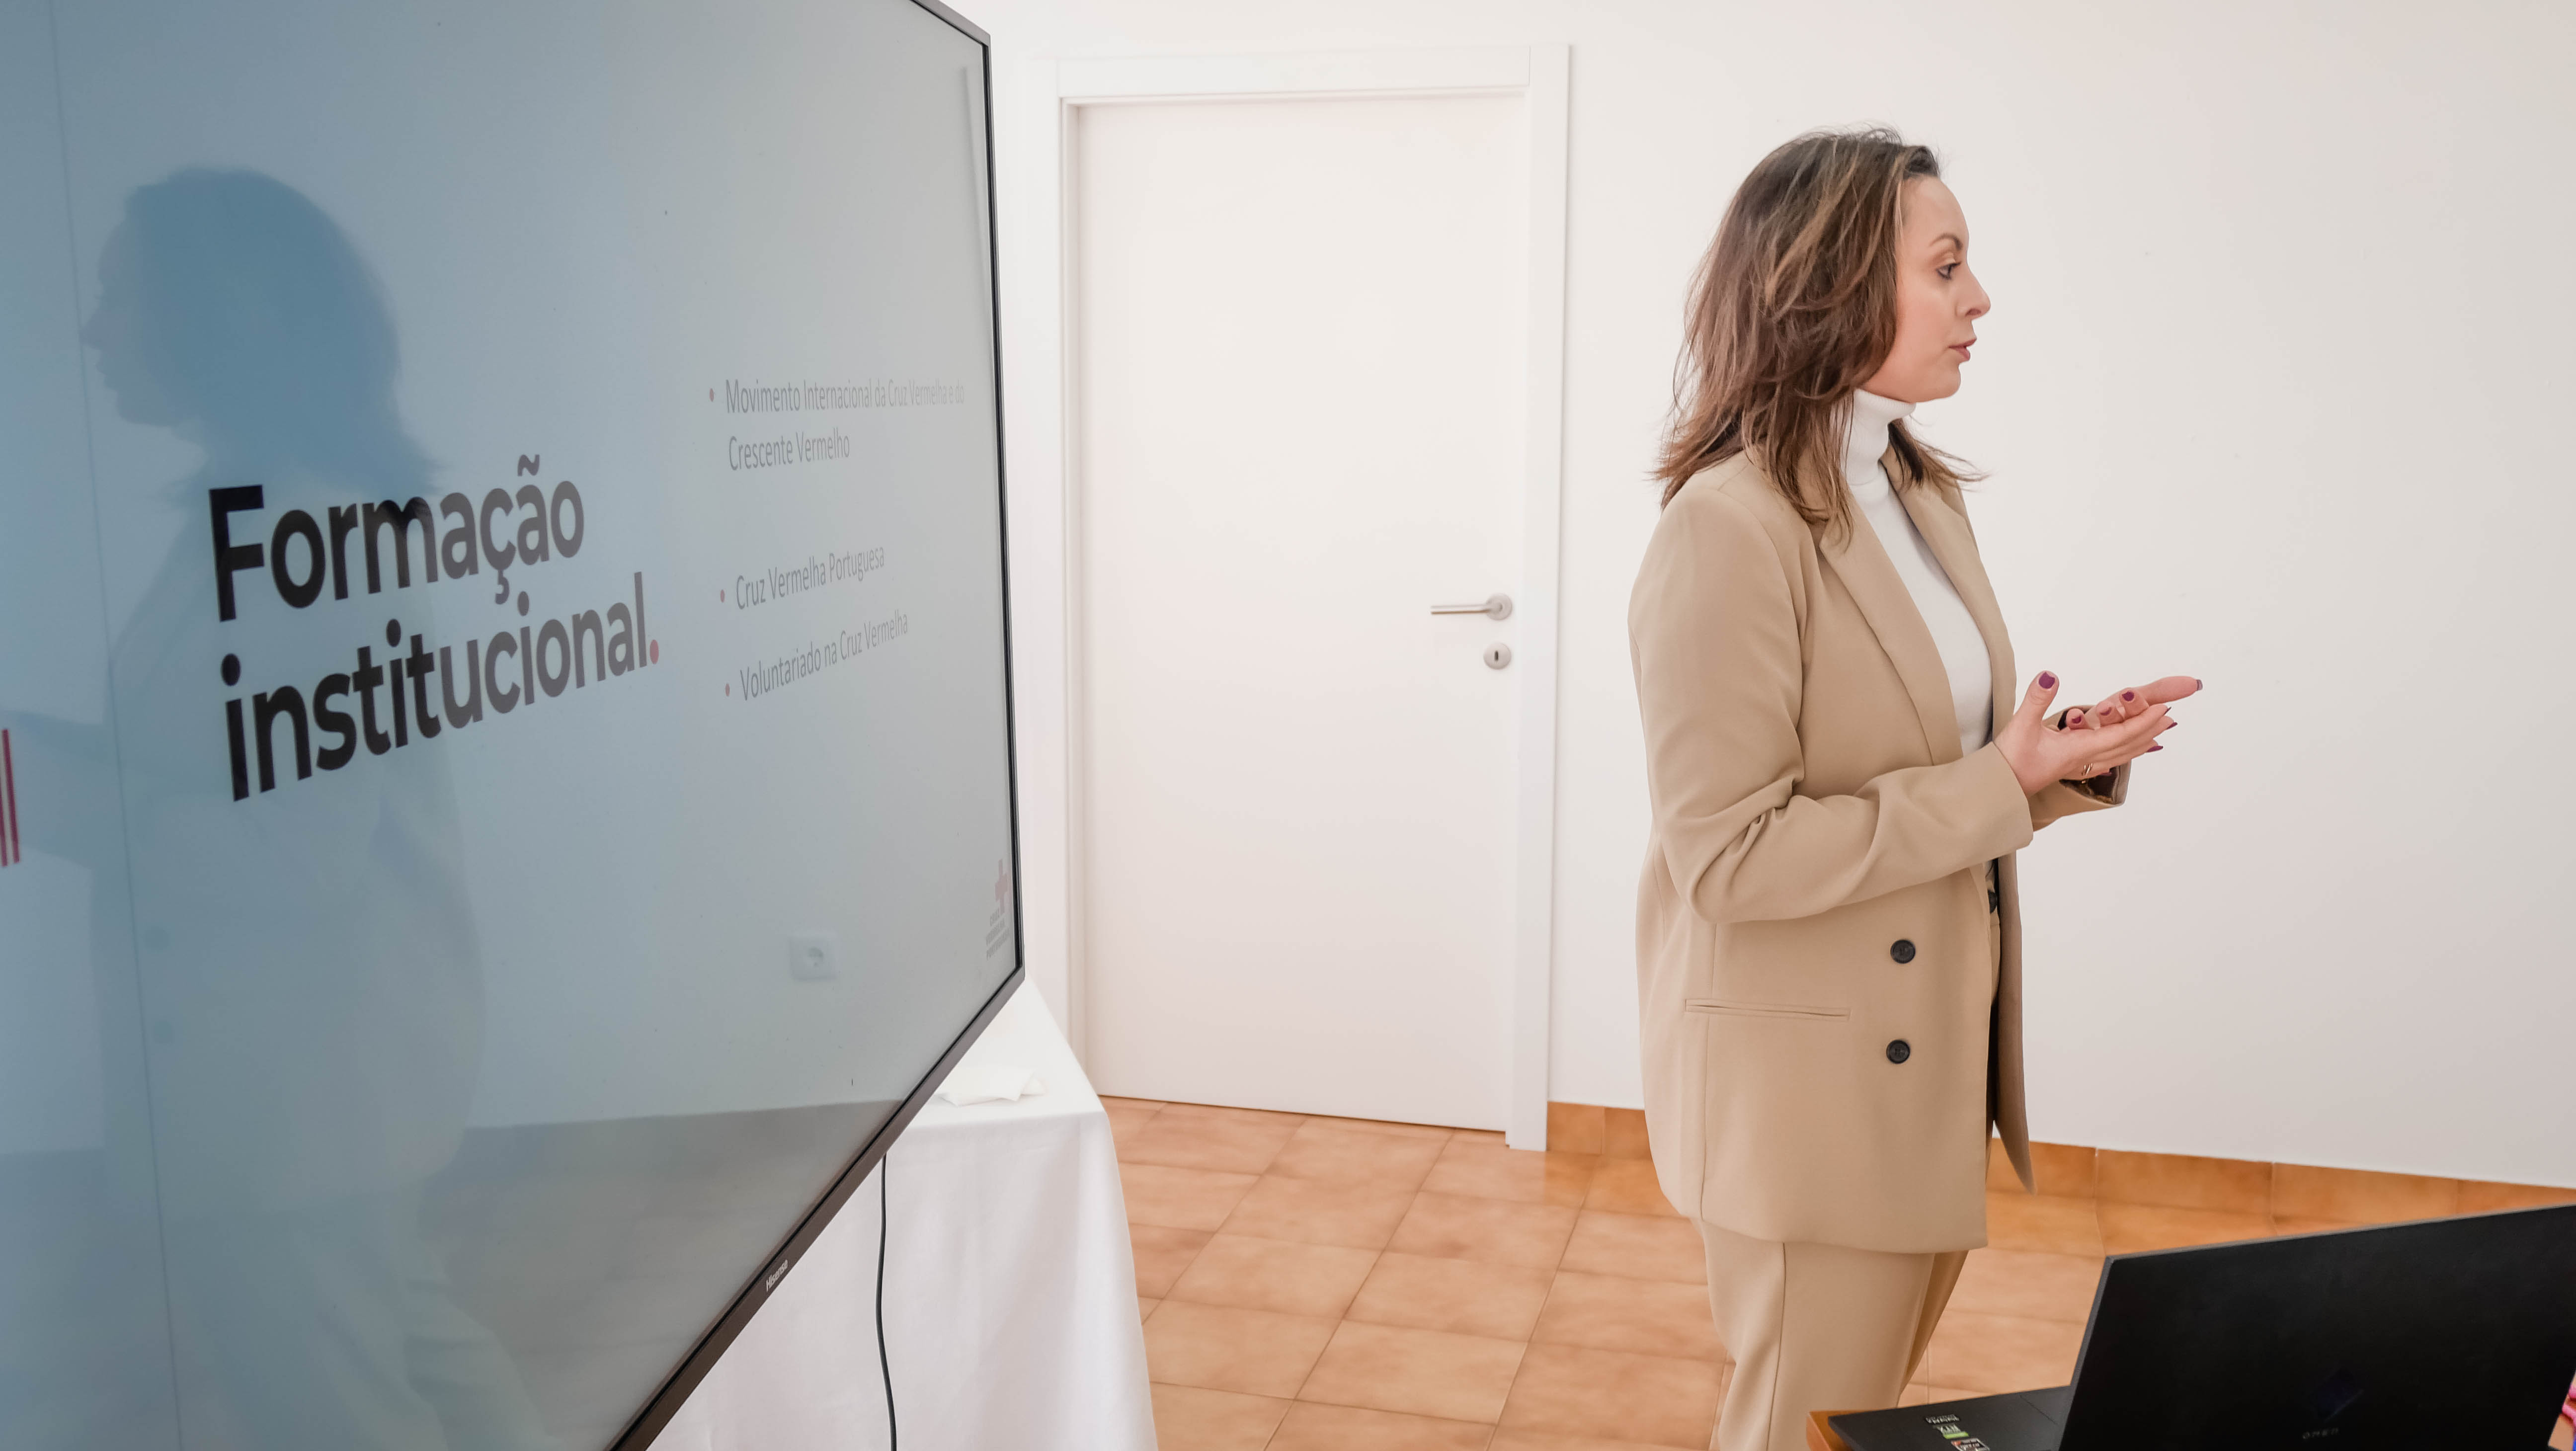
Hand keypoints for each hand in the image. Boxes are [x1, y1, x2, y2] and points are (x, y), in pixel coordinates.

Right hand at [1995, 671, 2182, 794]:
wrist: (1999, 790)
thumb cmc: (2009, 762)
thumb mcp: (2021, 726)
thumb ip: (2037, 700)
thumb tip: (2050, 676)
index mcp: (2078, 749)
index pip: (2118, 735)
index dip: (2142, 721)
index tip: (2162, 708)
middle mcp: (2084, 760)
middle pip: (2125, 746)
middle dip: (2149, 730)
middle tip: (2169, 716)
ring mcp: (2078, 767)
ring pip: (2118, 755)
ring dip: (2140, 743)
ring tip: (2157, 734)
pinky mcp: (2070, 769)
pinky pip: (2106, 761)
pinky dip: (2122, 754)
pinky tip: (2123, 755)